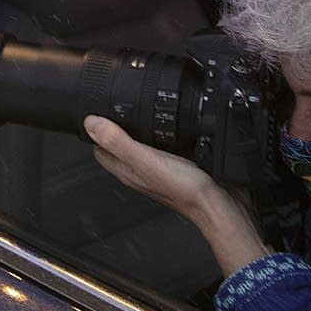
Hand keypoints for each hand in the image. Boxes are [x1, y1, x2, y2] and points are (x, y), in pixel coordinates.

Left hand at [85, 115, 272, 274]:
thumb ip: (119, 142)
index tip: (96, 110)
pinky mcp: (176, 167)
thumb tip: (91, 123)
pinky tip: (167, 125)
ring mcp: (158, 170)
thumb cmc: (186, 190)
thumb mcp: (147, 160)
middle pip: (118, 146)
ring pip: (140, 146)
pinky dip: (160, 134)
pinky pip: (162, 147)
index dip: (95, 130)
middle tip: (115, 106)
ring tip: (137, 110)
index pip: (100, 149)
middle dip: (114, 126)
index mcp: (128, 170)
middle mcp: (140, 171)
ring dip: (137, 129)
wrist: (219, 205)